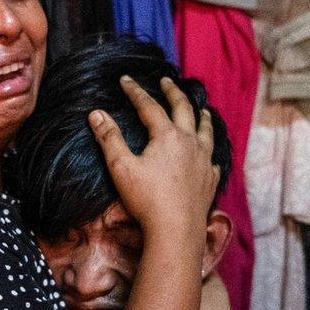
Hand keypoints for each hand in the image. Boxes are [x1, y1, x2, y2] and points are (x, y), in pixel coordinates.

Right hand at [88, 76, 218, 243]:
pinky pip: (213, 157)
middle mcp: (190, 142)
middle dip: (173, 92)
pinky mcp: (210, 179)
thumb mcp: (121, 167)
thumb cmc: (146, 199)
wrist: (176, 230)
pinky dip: (210, 149)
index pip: (149, 106)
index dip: (135, 91)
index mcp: (167, 136)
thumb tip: (96, 113)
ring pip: (206, 130)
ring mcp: (204, 160)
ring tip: (200, 108)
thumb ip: (109, 138)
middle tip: (166, 80)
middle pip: (183, 108)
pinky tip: (208, 152)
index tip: (125, 79)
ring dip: (200, 115)